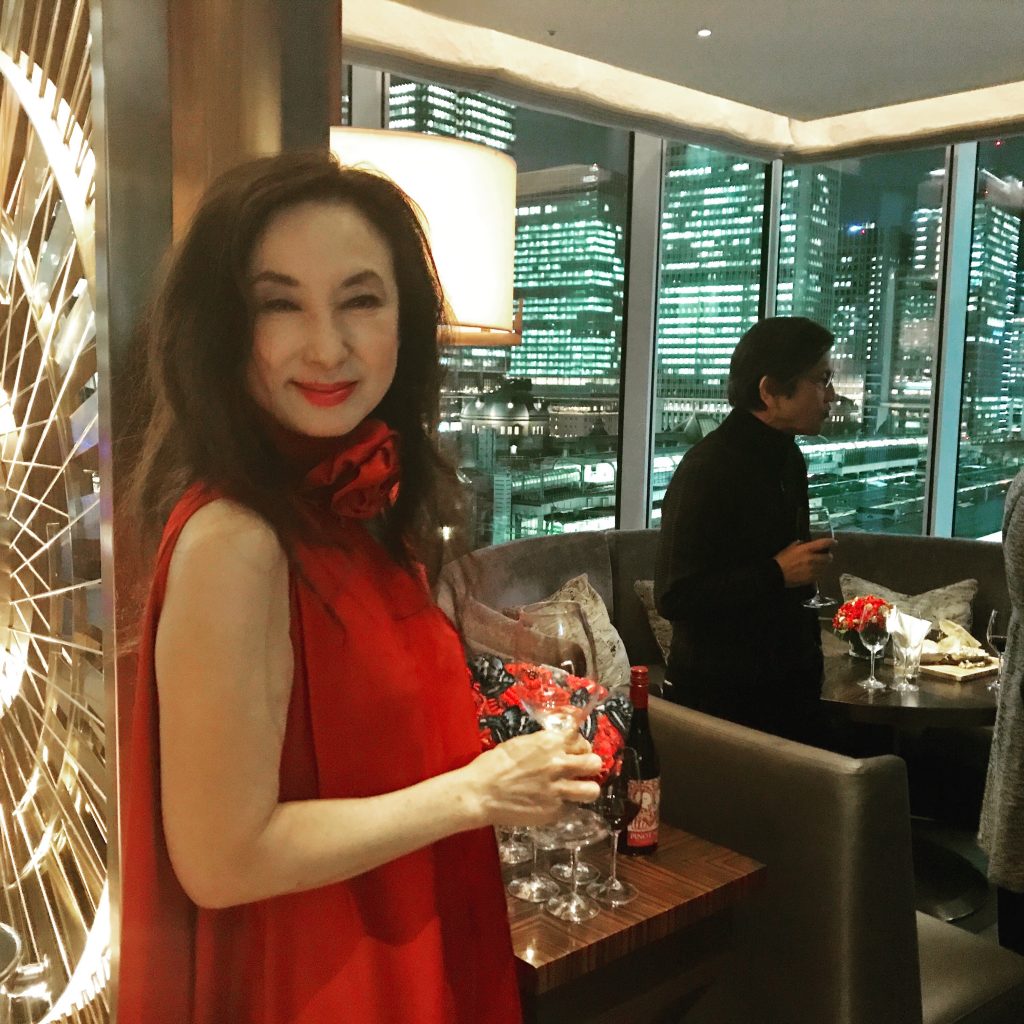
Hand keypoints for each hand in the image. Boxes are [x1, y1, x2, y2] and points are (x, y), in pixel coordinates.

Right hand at [462, 730, 601, 827]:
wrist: (480, 793)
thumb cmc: (494, 764)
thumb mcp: (521, 744)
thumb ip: (544, 745)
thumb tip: (558, 747)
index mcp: (550, 742)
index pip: (580, 739)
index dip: (579, 746)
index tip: (575, 751)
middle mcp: (560, 764)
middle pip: (594, 763)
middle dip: (589, 766)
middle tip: (580, 770)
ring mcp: (559, 790)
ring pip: (592, 790)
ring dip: (585, 788)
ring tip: (576, 790)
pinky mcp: (555, 811)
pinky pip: (570, 807)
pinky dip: (563, 805)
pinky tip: (550, 803)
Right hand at [774, 537, 834, 587]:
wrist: (777, 574)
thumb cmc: (782, 559)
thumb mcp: (789, 548)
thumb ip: (798, 545)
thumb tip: (804, 543)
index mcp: (806, 549)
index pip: (823, 543)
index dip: (831, 542)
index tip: (834, 542)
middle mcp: (812, 559)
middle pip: (828, 558)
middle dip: (828, 557)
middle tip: (826, 557)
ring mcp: (813, 570)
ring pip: (825, 567)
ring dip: (824, 565)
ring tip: (820, 565)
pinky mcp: (811, 578)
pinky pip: (819, 575)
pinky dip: (819, 573)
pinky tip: (815, 572)